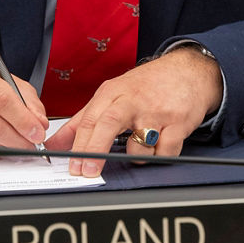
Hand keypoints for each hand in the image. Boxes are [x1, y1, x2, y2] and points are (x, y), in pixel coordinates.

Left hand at [46, 47, 222, 175]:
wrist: (189, 70)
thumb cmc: (147, 86)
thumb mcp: (112, 94)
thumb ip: (82, 120)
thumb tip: (54, 143)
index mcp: (113, 93)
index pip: (89, 120)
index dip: (78, 145)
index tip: (71, 167)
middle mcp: (133, 100)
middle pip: (108, 124)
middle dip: (94, 151)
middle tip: (87, 172)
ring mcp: (156, 111)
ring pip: (138, 146)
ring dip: (136, 157)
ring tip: (139, 148)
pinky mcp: (179, 122)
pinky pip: (165, 151)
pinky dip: (160, 156)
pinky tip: (159, 146)